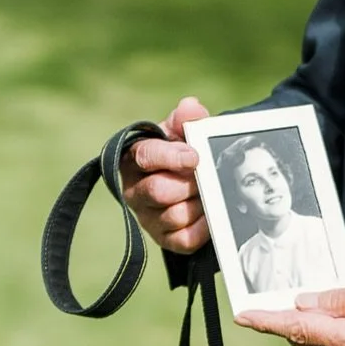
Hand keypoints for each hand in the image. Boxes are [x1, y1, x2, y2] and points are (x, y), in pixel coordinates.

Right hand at [121, 95, 210, 253]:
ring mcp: (147, 217)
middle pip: (158, 190)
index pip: (145, 156)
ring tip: (207, 193)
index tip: (194, 157)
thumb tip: (190, 107)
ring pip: (175, 215)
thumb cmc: (182, 152)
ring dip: (198, 203)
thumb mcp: (183, 133)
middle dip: (188, 183)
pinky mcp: (165, 238)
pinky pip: (185, 238)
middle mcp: (134, 190)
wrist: (194, 180)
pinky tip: (210, 214)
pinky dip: (203, 227)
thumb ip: (187, 119)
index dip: (171, 157)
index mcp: (134, 158)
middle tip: (204, 177)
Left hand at [236, 276, 344, 345]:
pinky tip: (343, 324)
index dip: (267, 322)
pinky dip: (330, 339)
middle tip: (288, 300)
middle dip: (293, 319)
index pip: (297, 329)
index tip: (245, 316)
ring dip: (313, 329)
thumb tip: (306, 303)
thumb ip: (337, 298)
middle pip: (304, 340)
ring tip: (331, 308)